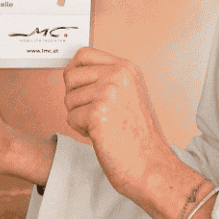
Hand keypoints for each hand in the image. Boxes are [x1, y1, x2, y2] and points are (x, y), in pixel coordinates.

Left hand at [63, 47, 174, 199]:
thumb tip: (73, 72)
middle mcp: (118, 75)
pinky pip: (71, 117)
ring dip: (79, 116)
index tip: (77, 85)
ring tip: (102, 125)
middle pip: (70, 76)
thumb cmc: (139, 135)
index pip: (84, 54)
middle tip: (94, 112)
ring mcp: (109, 92)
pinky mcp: (98, 113)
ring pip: (68, 99)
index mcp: (126, 68)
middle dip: (75, 97)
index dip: (74, 71)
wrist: (150, 163)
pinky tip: (101, 135)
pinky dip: (81, 130)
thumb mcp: (129, 93)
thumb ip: (106, 78)